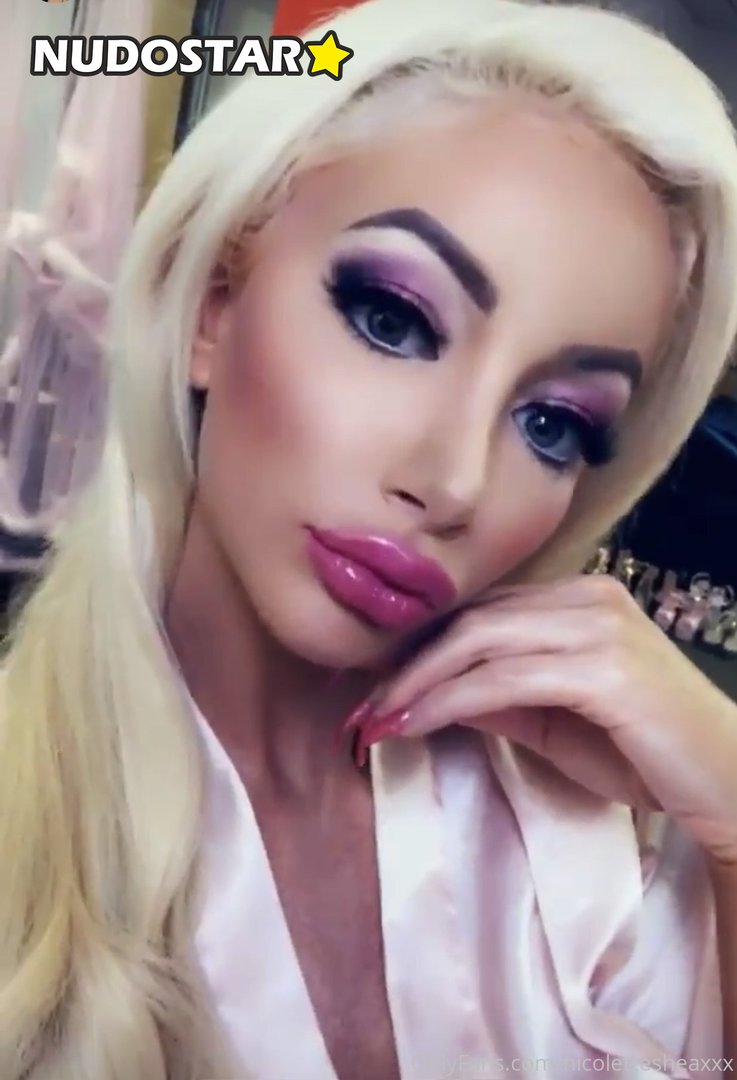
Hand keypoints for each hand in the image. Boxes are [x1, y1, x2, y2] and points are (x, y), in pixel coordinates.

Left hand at [346, 575, 736, 865]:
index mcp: (579, 598)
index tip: (373, 686)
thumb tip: (431, 692)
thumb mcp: (555, 722)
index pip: (481, 612)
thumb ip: (500, 697)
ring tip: (374, 721)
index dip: (421, 647)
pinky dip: (450, 701)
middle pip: (472, 620)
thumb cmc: (645, 754)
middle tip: (359, 710)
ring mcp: (597, 627)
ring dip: (417, 684)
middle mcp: (588, 597)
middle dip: (407, 666)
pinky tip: (415, 723)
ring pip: (481, 642)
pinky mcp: (602, 668)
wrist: (728, 782)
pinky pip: (505, 679)